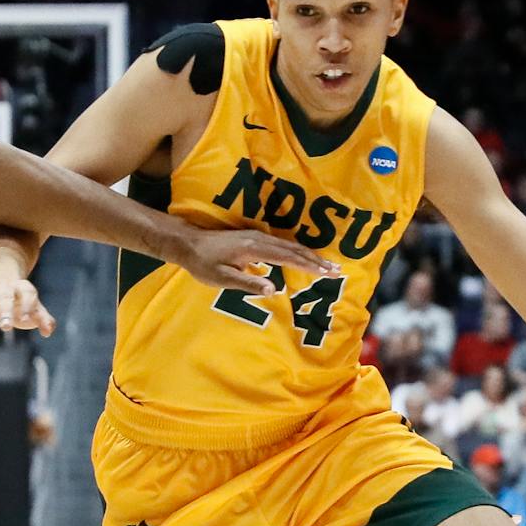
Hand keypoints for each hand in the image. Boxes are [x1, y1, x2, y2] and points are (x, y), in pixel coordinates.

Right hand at [0, 276, 56, 340]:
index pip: (27, 293)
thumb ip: (43, 319)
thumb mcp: (34, 309)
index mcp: (22, 287)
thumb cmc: (21, 302)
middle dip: (6, 309)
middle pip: (5, 295)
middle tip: (6, 327)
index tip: (25, 320)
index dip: (27, 305)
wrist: (1, 282)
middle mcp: (5, 286)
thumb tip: (47, 332)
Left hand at [166, 223, 341, 294]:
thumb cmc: (203, 264)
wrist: (188, 243)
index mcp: (255, 248)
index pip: (289, 257)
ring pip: (290, 245)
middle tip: (337, 270)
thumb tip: (273, 289)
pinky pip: (282, 244)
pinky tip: (304, 257)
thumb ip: (247, 283)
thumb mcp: (222, 278)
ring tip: (327, 264)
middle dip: (317, 260)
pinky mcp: (254, 237)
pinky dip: (298, 251)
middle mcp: (260, 239)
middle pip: (295, 249)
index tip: (328, 273)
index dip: (310, 266)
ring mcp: (257, 236)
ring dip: (310, 255)